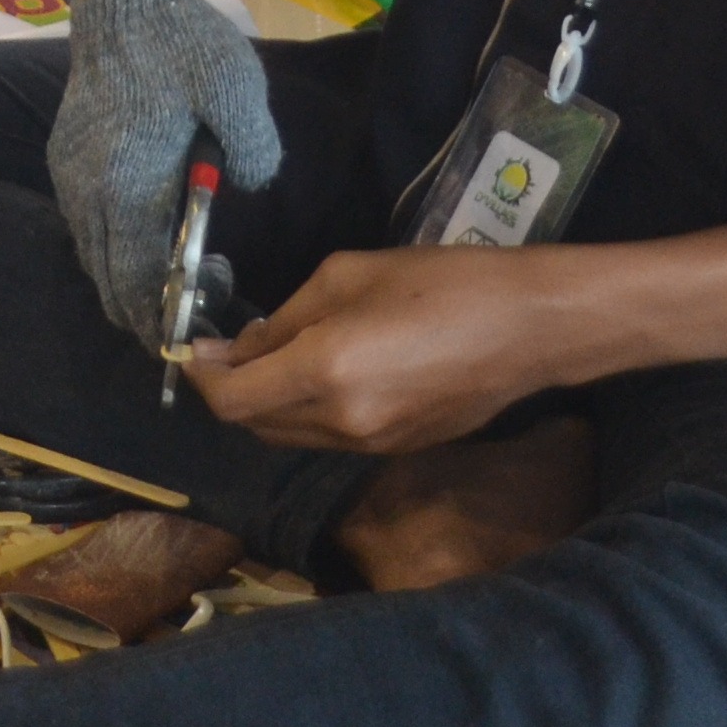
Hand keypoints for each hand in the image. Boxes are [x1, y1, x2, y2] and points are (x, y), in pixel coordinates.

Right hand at [43, 0, 280, 345]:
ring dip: (119, 281)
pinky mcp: (64, 158)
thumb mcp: (236, 88)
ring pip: (90, 253)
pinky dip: (106, 249)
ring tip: (158, 298)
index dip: (154, 316)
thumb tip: (247, 185)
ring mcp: (71, 175)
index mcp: (131, 182)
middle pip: (105, 277)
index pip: (136, 275)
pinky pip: (83, 224)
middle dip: (135, 311)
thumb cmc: (182, 44)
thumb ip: (249, 145)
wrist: (121, 0)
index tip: (175, 344)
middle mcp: (91, 190)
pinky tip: (135, 246)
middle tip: (172, 330)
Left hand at [195, 244, 579, 452]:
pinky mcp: (396, 450)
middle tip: (229, 349)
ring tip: (274, 358)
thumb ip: (285, 319)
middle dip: (232, 390)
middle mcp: (342, 422)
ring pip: (290, 436)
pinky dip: (306, 412)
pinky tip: (321, 374)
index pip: (233, 401)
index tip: (196, 350)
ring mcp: (371, 445)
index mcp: (326, 372)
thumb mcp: (346, 276)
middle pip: (255, 425)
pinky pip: (328, 437)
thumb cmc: (440, 283)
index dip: (203, 379)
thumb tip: (242, 348)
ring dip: (268, 404)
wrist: (530, 328)